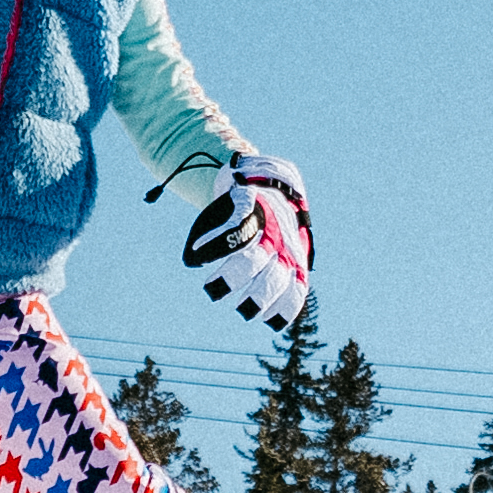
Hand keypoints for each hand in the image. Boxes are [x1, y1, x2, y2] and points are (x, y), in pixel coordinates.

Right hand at [179, 153, 312, 321]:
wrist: (266, 172)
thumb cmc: (270, 216)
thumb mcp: (279, 241)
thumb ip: (269, 268)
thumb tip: (246, 298)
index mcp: (293, 256)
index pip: (296, 289)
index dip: (283, 309)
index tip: (266, 320)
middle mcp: (282, 242)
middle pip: (273, 277)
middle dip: (257, 299)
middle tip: (240, 310)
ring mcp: (266, 223)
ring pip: (251, 257)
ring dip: (232, 278)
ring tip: (212, 289)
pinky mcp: (247, 202)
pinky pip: (234, 226)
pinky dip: (215, 243)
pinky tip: (197, 254)